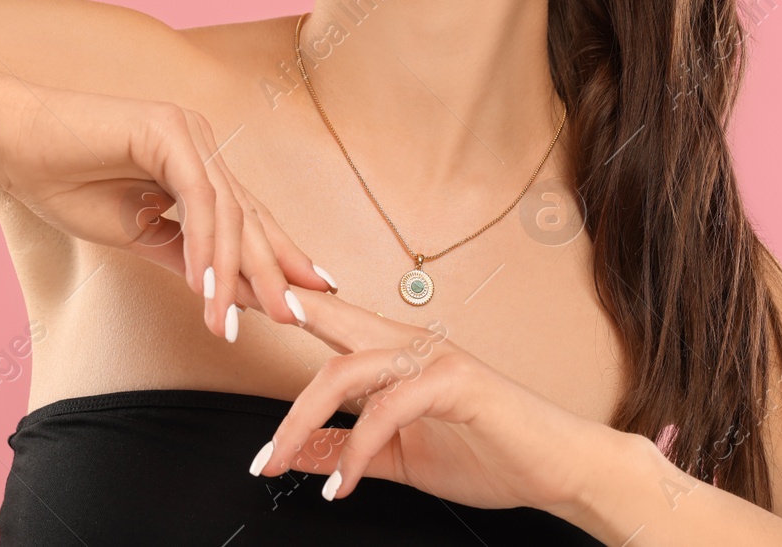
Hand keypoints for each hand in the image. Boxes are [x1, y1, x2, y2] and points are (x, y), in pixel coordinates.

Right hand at [0, 75, 333, 339]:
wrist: (6, 144)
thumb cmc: (61, 182)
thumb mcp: (133, 232)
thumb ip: (181, 254)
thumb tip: (225, 290)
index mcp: (196, 164)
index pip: (248, 217)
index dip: (280, 257)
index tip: (308, 297)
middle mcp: (201, 144)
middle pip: (249, 215)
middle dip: (275, 271)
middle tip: (297, 318)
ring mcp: (187, 132)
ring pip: (227, 211)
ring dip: (232, 272)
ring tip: (231, 322)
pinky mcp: (166, 130)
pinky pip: (197, 196)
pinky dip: (203, 243)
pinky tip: (205, 284)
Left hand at [249, 286, 634, 516]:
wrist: (558, 467)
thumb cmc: (488, 452)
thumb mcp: (398, 457)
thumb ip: (345, 450)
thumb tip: (290, 454)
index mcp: (394, 351)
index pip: (326, 318)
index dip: (279, 302)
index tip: (231, 293)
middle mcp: (410, 342)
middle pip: (324, 323)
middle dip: (272, 313)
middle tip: (223, 314)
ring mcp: (434, 358)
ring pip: (345, 371)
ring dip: (300, 420)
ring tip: (273, 463)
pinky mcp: (456, 384)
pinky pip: (388, 411)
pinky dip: (355, 452)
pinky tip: (340, 487)